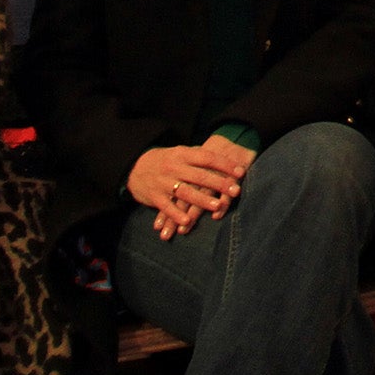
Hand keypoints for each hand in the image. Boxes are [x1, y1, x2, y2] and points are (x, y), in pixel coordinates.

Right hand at [127, 143, 245, 238]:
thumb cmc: (165, 160)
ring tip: (217, 206)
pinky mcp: (155, 197)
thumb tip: (224, 155)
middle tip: (236, 190)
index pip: (207, 158)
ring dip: (202, 200)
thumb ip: (199, 155)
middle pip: (200, 175)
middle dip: (219, 183)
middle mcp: (174, 168)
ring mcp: (164, 183)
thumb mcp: (180, 152)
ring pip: (185, 192)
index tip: (241, 171)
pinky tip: (187, 222)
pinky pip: (166, 207)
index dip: (224, 164)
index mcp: (182, 154)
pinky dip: (176, 214)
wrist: (133, 167)